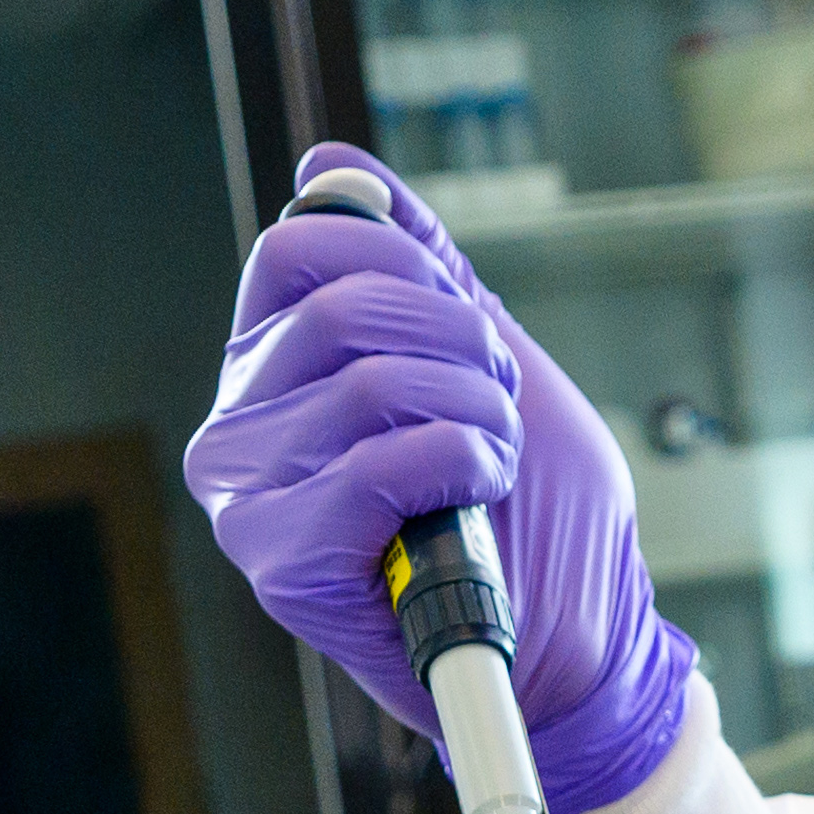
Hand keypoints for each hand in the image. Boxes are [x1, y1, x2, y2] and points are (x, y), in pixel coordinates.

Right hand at [181, 145, 696, 813]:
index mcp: (272, 367)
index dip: (405, 261)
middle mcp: (237, 429)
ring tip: (496, 461)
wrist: (576, 648)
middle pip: (335, 305)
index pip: (297, 247)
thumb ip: (416, 264)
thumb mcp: (486, 357)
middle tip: (501, 404)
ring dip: (476, 410)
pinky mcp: (280, 563)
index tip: (469, 323)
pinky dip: (462, 462)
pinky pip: (379, 460)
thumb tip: (332, 164)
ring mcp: (248, 499)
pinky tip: (477, 500)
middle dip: (459, 339)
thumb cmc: (535, 511)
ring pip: (367, 379)